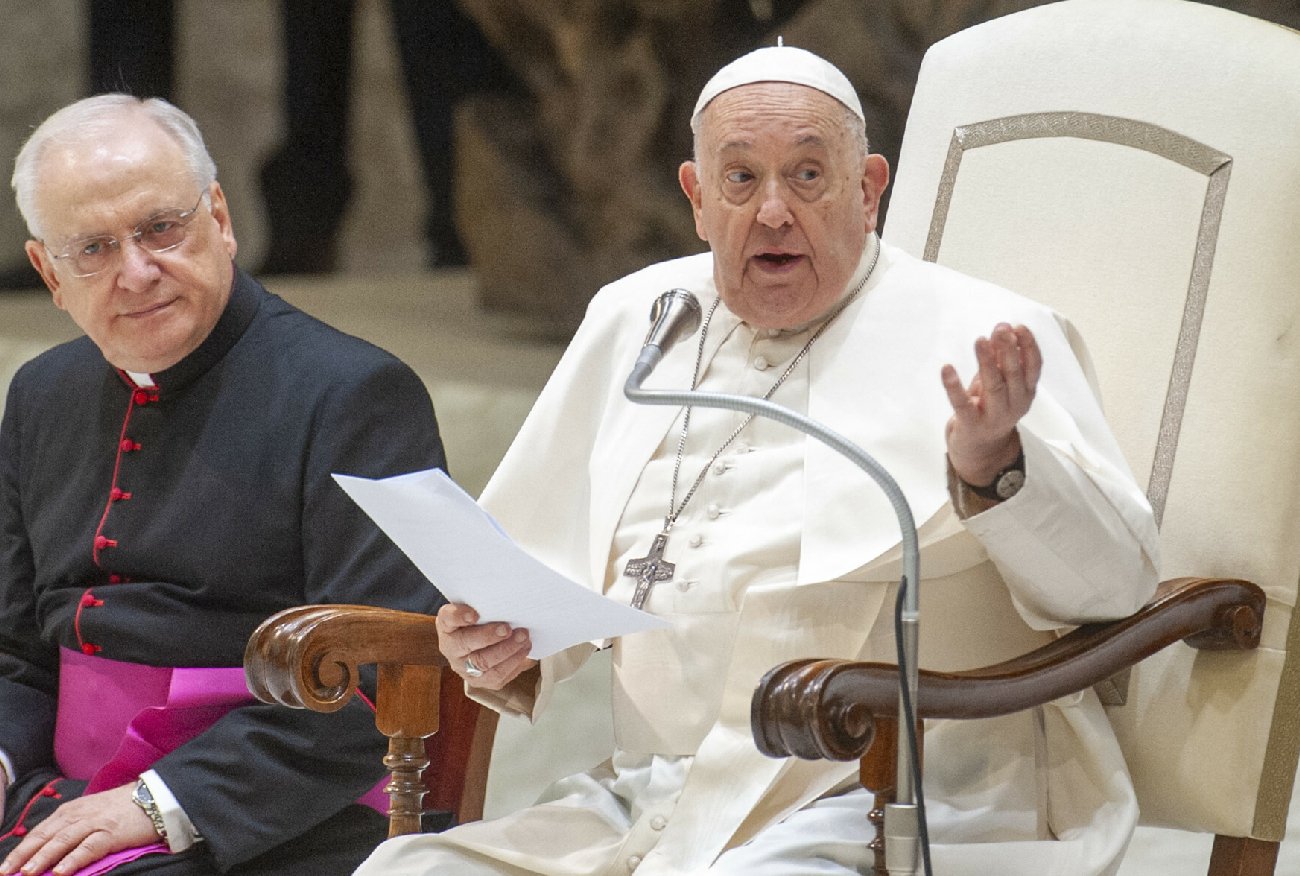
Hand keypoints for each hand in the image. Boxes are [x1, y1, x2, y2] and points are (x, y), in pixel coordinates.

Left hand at [0, 783, 158, 875]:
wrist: (156, 797)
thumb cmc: (124, 808)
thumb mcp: (92, 812)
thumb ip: (72, 826)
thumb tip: (49, 848)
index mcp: (72, 809)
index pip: (40, 830)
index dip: (21, 849)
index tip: (5, 867)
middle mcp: (80, 814)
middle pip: (46, 835)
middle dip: (23, 855)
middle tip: (5, 872)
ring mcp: (96, 822)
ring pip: (63, 840)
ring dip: (43, 857)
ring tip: (27, 874)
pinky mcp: (113, 832)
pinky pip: (90, 847)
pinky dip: (74, 858)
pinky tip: (61, 871)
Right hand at [437, 603, 534, 691]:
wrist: (471, 640)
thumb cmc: (474, 621)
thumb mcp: (470, 608)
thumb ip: (479, 605)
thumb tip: (497, 606)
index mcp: (447, 626)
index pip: (448, 619)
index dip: (459, 617)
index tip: (474, 615)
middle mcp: (451, 650)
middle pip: (465, 644)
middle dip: (491, 638)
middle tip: (509, 629)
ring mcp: (464, 669)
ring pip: (484, 666)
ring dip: (508, 652)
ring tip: (523, 639)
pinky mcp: (480, 681)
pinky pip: (497, 678)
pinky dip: (514, 664)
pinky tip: (524, 650)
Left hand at [941, 322, 1040, 485]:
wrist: (980, 449)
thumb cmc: (990, 407)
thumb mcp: (999, 382)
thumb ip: (1000, 358)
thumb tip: (1001, 328)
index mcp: (1026, 392)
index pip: (1033, 366)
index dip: (1028, 346)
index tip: (1018, 327)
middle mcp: (1014, 404)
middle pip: (1014, 374)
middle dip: (1008, 350)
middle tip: (1000, 329)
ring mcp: (994, 416)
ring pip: (993, 386)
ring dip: (987, 362)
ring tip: (980, 340)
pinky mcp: (971, 424)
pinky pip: (961, 404)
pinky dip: (953, 386)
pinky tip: (946, 369)